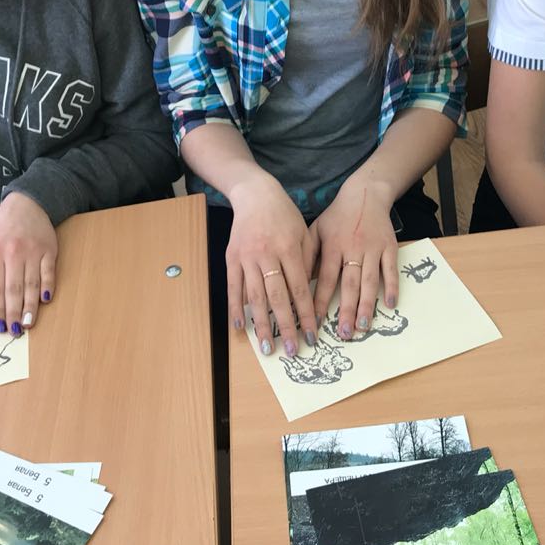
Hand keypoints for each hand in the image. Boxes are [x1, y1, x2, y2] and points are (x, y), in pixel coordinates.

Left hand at [0, 192, 56, 337]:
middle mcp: (14, 253)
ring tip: (29, 324)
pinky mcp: (49, 250)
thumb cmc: (1, 228)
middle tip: (15, 331)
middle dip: (14, 313)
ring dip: (30, 306)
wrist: (27, 204)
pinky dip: (47, 287)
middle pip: (13, 289)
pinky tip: (45, 301)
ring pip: (31, 284)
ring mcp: (33, 252)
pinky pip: (48, 272)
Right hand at [227, 176, 318, 356]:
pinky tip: (241, 327)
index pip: (300, 289)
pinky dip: (236, 308)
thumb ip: (307, 260)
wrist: (254, 194)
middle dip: (286, 326)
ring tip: (267, 346)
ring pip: (254, 296)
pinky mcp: (231, 258)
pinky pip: (233, 287)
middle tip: (292, 350)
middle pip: (277, 297)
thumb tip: (311, 294)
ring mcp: (246, 257)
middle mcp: (266, 255)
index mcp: (288, 248)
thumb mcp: (303, 232)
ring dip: (261, 324)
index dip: (307, 314)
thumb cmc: (284, 214)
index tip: (313, 335)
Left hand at [312, 177, 398, 340]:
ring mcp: (373, 248)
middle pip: (349, 284)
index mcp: (332, 245)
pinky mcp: (390, 247)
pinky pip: (391, 270)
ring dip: (367, 305)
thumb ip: (306, 253)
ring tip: (362, 326)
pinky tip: (389, 305)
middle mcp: (353, 248)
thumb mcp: (316, 229)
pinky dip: (392, 287)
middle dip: (346, 310)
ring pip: (370, 281)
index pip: (325, 278)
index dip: (320, 300)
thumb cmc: (337, 216)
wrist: (365, 194)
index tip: (315, 322)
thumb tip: (296, 281)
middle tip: (343, 334)